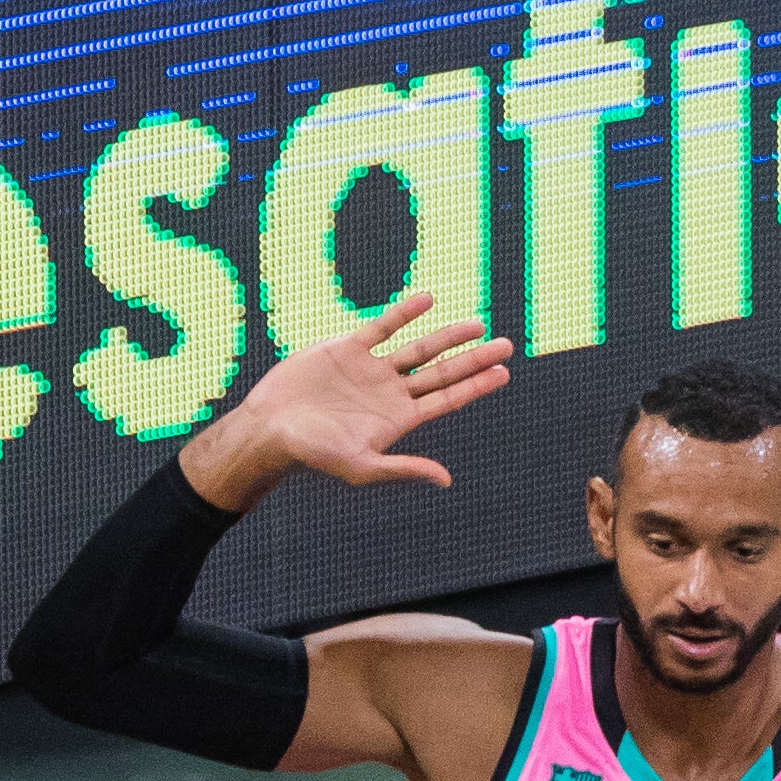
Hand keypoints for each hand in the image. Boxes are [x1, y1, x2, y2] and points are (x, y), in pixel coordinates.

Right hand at [194, 296, 511, 507]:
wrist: (272, 428)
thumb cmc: (314, 454)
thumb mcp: (361, 466)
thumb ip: (404, 468)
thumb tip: (446, 479)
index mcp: (399, 420)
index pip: (447, 399)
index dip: (476, 386)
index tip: (504, 373)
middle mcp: (391, 393)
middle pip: (442, 372)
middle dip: (474, 359)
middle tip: (507, 345)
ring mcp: (371, 369)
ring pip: (418, 349)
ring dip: (447, 336)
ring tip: (478, 324)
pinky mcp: (348, 349)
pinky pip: (382, 326)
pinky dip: (403, 313)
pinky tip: (427, 300)